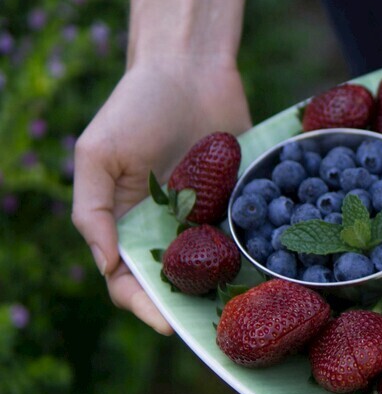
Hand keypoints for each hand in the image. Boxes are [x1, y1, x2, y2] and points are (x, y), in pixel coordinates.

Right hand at [72, 57, 250, 333]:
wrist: (191, 67)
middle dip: (193, 307)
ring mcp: (209, 217)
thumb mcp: (99, 153)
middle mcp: (168, 229)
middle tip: (217, 326)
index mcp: (127, 225)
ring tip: (249, 311)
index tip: (169, 324)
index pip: (129, 283)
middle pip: (177, 284)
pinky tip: (276, 273)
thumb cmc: (136, 105)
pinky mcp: (244, 201)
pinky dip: (260, 256)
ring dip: (229, 290)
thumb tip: (106, 264)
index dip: (144, 306)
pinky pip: (252, 236)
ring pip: (217, 268)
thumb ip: (92, 209)